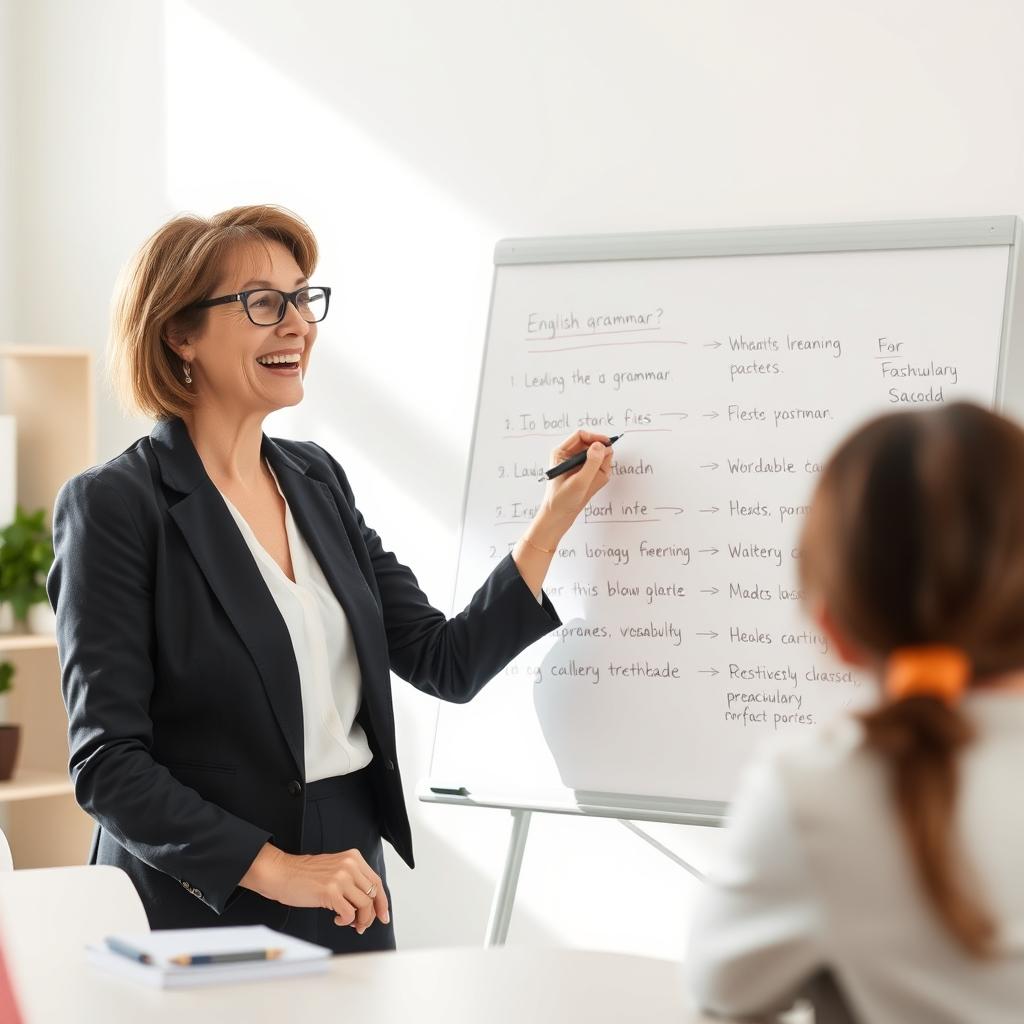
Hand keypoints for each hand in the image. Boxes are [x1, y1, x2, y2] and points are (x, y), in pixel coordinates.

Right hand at [241, 843, 388, 933]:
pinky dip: (346, 921)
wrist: (281, 873)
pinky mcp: (330, 891)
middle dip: (372, 914)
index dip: (382, 902)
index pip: (376, 881)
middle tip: (363, 925)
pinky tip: (337, 919)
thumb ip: (352, 880)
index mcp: (353, 858)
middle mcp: (350, 865)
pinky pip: (349, 913)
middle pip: (373, 894)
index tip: (384, 916)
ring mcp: (341, 877)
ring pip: (364, 905)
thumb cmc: (304, 875)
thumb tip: (368, 904)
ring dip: (360, 920)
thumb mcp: (334, 869)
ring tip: (350, 924)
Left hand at [536, 430, 614, 538]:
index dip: (596, 437)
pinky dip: (602, 474)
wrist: (558, 517)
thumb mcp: (579, 482)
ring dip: (602, 467)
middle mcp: (570, 456)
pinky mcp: (584, 472)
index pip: (581, 436)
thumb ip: (592, 463)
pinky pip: (599, 468)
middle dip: (601, 455)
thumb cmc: (562, 500)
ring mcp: (578, 464)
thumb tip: (601, 446)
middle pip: (592, 445)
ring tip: (594, 482)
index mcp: (561, 453)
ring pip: (598, 457)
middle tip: (601, 470)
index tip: (607, 444)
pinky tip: (594, 486)